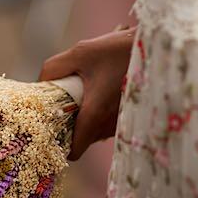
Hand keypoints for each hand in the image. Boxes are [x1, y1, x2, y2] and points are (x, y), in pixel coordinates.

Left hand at [39, 29, 135, 160]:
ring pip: (98, 131)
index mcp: (95, 114)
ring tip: (88, 91)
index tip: (53, 128)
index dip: (60, 144)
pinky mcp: (134, 116)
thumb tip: (40, 82)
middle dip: (73, 125)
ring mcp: (125, 123)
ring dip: (90, 116)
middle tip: (68, 101)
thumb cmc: (118, 49)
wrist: (156, 47)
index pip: (75, 150)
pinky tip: (104, 89)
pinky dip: (104, 112)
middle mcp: (111, 125)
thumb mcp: (80, 53)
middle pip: (84, 139)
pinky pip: (111, 122)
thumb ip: (54, 69)